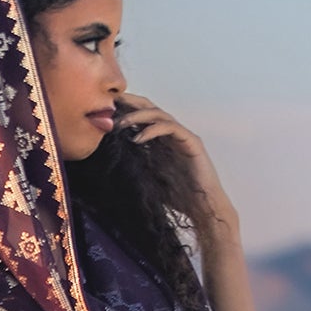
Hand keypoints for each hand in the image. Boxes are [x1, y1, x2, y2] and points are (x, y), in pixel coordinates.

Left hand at [115, 92, 241, 245]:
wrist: (203, 208)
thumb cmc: (179, 197)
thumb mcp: (149, 179)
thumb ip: (137, 166)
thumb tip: (113, 162)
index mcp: (162, 140)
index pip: (143, 117)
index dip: (127, 110)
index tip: (107, 109)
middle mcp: (173, 134)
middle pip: (151, 108)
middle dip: (131, 103)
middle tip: (112, 102)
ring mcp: (183, 136)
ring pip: (159, 115)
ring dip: (138, 116)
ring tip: (120, 123)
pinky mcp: (192, 142)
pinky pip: (171, 128)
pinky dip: (153, 130)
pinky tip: (137, 138)